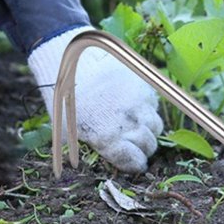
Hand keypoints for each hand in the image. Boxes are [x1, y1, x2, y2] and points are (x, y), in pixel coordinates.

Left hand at [28, 26, 163, 172]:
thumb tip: (95, 165)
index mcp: (106, 136)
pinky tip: (135, 106)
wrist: (75, 59)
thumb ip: (87, 147)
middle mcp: (127, 122)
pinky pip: (155, 106)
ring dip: (149, 130)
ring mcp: (139, 104)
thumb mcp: (67, 127)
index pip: (134, 160)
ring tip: (137, 125)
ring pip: (156, 126)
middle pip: (149, 145)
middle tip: (136, 145)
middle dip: (144, 148)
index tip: (136, 164)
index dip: (136, 164)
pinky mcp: (145, 87)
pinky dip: (149, 109)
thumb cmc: (66, 97)